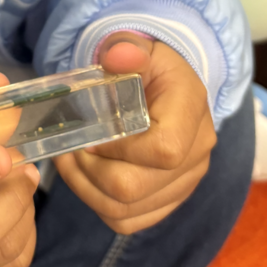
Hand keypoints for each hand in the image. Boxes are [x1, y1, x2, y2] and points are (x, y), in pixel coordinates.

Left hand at [55, 34, 215, 233]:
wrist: (165, 85)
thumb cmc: (147, 66)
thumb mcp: (137, 46)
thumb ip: (126, 48)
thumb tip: (118, 57)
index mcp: (191, 112)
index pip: (162, 150)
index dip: (117, 149)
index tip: (89, 135)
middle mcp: (197, 154)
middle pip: (137, 188)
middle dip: (90, 172)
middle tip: (69, 150)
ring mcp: (185, 182)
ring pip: (128, 211)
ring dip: (87, 190)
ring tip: (71, 162)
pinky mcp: (169, 199)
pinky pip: (129, 221)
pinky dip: (99, 205)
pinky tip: (86, 178)